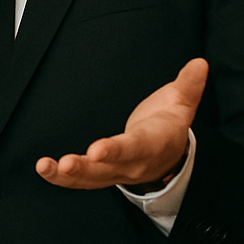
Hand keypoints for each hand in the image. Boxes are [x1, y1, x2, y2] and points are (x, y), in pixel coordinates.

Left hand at [36, 58, 208, 189]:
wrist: (170, 154)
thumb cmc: (169, 122)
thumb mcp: (182, 103)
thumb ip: (189, 85)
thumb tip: (200, 63)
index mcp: (152, 144)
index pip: (133, 148)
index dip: (116, 150)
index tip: (96, 150)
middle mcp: (133, 164)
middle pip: (108, 170)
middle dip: (86, 168)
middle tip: (65, 164)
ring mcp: (117, 173)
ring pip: (91, 179)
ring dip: (66, 176)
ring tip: (44, 167)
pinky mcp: (103, 174)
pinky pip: (82, 181)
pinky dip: (61, 177)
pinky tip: (43, 169)